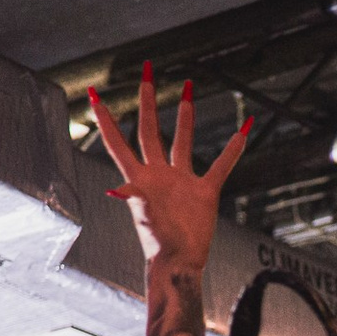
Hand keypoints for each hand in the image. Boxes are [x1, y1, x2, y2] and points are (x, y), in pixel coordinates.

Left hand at [89, 65, 250, 268]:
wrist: (180, 263)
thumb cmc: (159, 244)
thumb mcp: (144, 218)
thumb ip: (133, 199)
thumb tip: (115, 191)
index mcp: (138, 177)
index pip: (117, 140)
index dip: (105, 118)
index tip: (93, 93)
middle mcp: (157, 173)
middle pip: (149, 129)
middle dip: (147, 100)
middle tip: (147, 72)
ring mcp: (181, 181)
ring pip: (182, 140)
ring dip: (185, 115)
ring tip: (188, 89)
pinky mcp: (204, 192)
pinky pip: (221, 165)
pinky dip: (232, 150)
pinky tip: (243, 130)